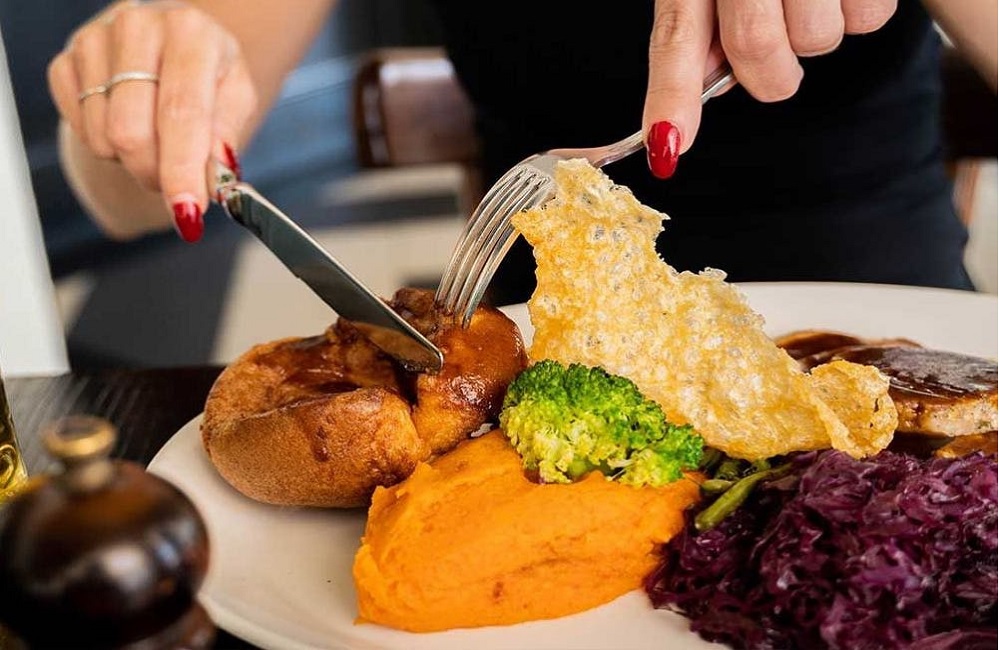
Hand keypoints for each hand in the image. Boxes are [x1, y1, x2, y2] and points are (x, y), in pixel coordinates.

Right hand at [47, 0, 257, 241]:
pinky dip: (105, 144)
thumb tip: (213, 184)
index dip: (182, 169)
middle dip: (155, 173)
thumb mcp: (235, 98)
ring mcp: (94, 40)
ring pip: (102, 137)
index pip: (182, 112)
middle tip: (174, 182)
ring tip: (156, 140)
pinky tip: (125, 123)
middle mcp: (138, 26)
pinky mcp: (65, 60)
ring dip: (132, 159)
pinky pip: (78, 129)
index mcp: (191, 32)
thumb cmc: (209, 75)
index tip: (187, 212)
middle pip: (132, 132)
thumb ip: (225, 141)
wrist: (171, 44)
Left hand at [642, 0, 897, 178]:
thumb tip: (697, 94)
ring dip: (816, 33)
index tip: (668, 146)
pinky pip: (867, 18)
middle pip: (757, 50)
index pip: (676, 35)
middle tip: (775, 43)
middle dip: (768, 71)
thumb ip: (696, 30)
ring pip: (816, 40)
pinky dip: (860, 10)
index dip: (671, 96)